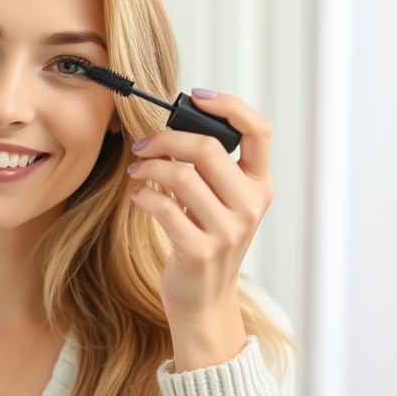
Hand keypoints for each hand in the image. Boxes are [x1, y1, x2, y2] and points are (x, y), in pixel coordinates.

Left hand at [127, 89, 272, 370]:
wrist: (203, 299)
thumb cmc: (205, 239)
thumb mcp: (220, 201)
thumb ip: (210, 166)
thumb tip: (173, 124)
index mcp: (259, 185)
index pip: (259, 130)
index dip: (228, 105)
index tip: (195, 97)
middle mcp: (250, 204)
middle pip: (207, 148)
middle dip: (167, 138)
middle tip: (143, 145)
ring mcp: (228, 229)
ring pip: (181, 175)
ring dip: (149, 166)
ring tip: (137, 171)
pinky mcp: (200, 249)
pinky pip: (163, 207)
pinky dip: (142, 195)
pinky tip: (138, 196)